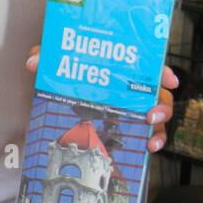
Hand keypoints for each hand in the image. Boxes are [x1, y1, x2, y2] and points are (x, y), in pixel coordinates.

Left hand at [26, 48, 177, 154]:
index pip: (150, 64)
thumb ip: (46, 53)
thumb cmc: (66, 66)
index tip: (168, 79)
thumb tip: (34, 61)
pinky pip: (147, 133)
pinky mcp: (126, 125)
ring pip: (158, 116)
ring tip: (151, 137)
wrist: (59, 87)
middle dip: (162, 104)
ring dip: (160, 127)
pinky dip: (152, 140)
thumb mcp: (57, 57)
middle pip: (159, 93)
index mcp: (123, 66)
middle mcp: (133, 86)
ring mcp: (132, 107)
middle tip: (152, 113)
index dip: (162, 71)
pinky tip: (148, 148)